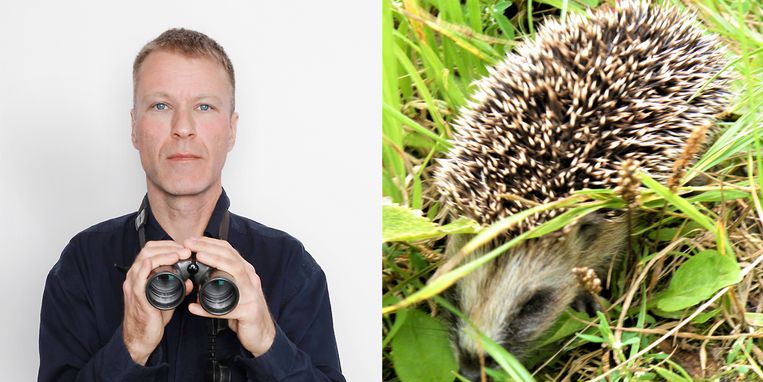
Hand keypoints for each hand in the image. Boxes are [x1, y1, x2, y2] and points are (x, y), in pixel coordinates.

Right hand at [122, 240, 192, 364]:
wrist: (142, 338)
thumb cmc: (151, 318)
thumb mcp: (167, 299)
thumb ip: (177, 288)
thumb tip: (190, 280)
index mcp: (141, 275)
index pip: (152, 250)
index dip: (168, 245)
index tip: (184, 247)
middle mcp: (134, 277)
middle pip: (148, 250)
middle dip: (169, 246)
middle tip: (185, 249)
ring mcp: (134, 285)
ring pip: (145, 259)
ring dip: (164, 253)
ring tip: (180, 253)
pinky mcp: (137, 295)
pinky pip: (140, 275)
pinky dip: (151, 264)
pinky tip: (164, 261)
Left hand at [184, 237, 275, 355]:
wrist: (262, 334)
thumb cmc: (244, 313)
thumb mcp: (233, 294)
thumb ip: (219, 284)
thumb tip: (194, 283)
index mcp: (245, 273)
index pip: (229, 251)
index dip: (210, 243)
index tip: (191, 240)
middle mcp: (250, 279)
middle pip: (231, 257)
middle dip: (210, 247)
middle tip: (190, 243)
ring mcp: (251, 294)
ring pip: (235, 272)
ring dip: (217, 261)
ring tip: (199, 257)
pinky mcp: (249, 311)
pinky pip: (228, 309)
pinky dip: (209, 308)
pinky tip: (195, 307)